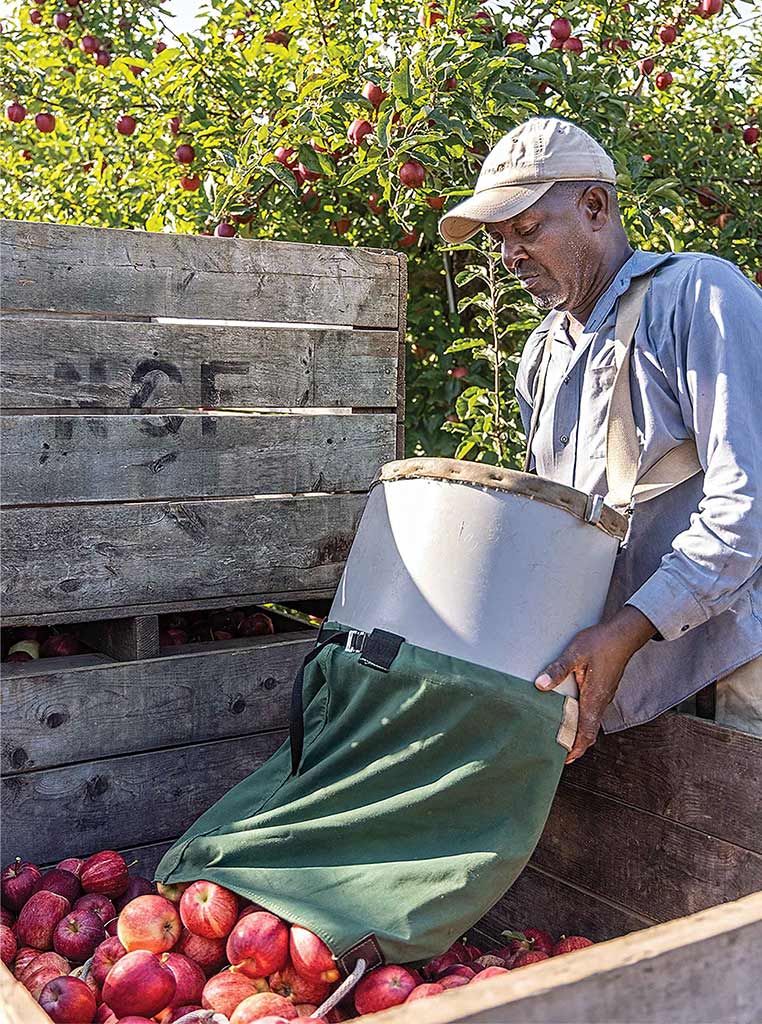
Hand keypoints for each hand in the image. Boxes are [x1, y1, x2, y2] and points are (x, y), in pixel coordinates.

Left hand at [534, 605, 656, 763]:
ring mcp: (604, 695)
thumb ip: (558, 669)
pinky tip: (569, 714)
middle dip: (575, 745)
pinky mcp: (603, 688)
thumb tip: (540, 685)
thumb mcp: (575, 653)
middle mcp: (601, 701)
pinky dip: (581, 720)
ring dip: (578, 732)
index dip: (576, 748)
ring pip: (591, 722)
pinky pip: (592, 711)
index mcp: (595, 698)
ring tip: (560, 737)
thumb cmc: (601, 642)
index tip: (564, 760)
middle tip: (557, 753)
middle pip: (589, 732)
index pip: (586, 732)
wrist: (624, 633)